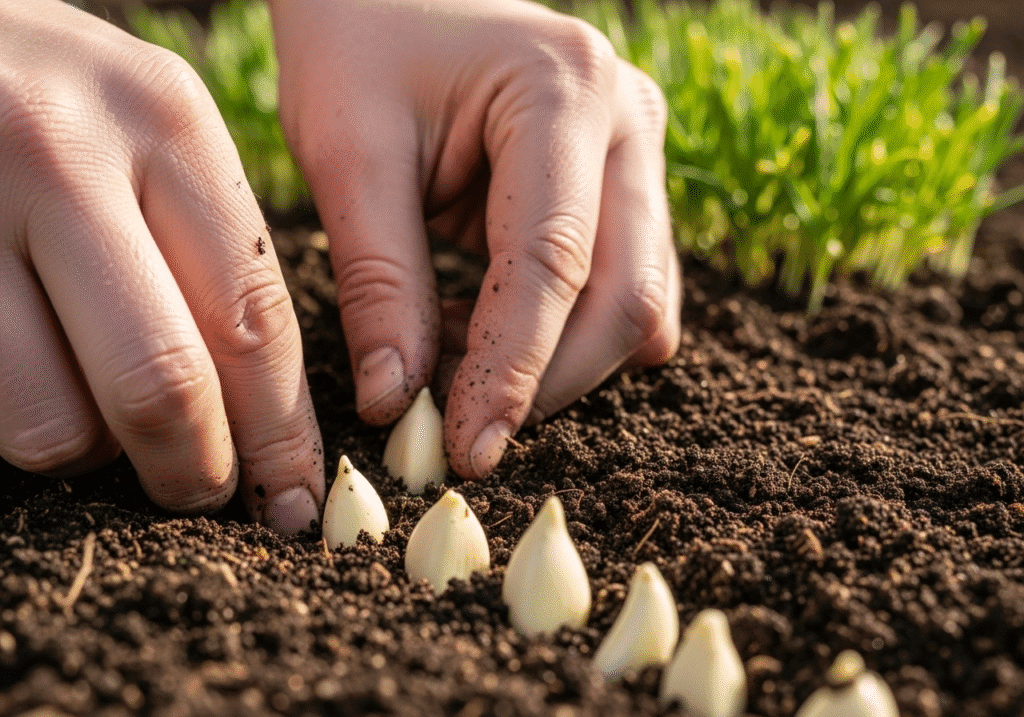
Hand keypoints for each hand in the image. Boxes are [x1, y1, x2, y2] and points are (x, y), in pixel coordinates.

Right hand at [0, 0, 323, 532]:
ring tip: (89, 407)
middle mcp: (66, 151)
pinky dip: (25, 423)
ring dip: (90, 453)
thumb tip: (262, 414)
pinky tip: (30, 377)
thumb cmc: (48, 107)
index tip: (293, 497)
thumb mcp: (143, 137)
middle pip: (167, 381)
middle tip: (200, 493)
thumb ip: (204, 248)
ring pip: (60, 421)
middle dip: (195, 470)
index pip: (254, 317)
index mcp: (166, 121)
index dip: (282, 432)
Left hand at [269, 0, 681, 478]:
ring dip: (564, 364)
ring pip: (639, 299)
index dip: (512, 370)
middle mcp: (627, 117)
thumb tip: (398, 405)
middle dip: (551, 381)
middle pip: (623, 293)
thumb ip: (378, 280)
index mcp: (563, 91)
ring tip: (471, 384)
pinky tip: (501, 345)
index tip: (469, 449)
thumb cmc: (355, 44)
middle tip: (468, 436)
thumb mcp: (347, 152)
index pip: (552, 263)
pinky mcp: (627, 181)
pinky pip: (627, 282)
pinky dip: (571, 334)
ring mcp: (639, 148)